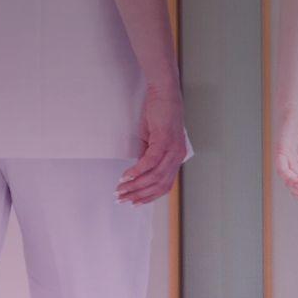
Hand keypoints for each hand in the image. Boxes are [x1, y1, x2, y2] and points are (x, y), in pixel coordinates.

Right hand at [118, 83, 185, 204]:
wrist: (164, 93)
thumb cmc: (158, 115)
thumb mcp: (151, 141)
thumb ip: (147, 157)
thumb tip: (137, 174)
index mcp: (176, 158)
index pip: (164, 186)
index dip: (149, 197)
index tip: (133, 203)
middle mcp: (177, 156)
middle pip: (158, 185)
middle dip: (138, 195)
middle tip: (121, 199)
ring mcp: (173, 149)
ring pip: (154, 176)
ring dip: (135, 185)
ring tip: (120, 189)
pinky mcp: (165, 140)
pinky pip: (150, 162)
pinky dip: (136, 171)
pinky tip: (125, 176)